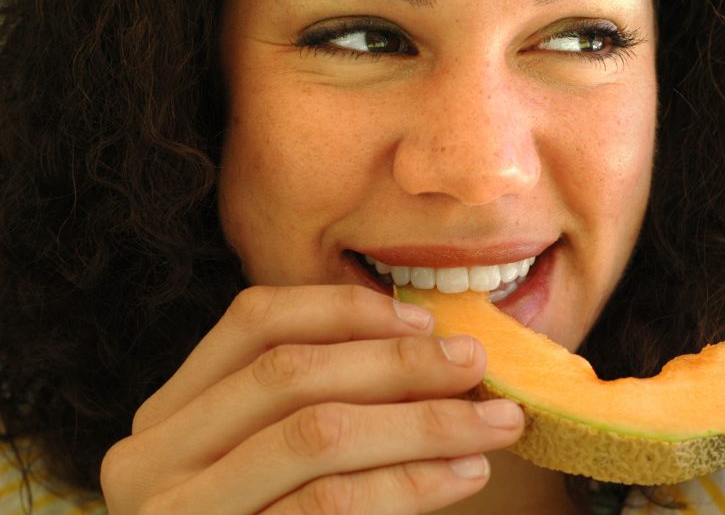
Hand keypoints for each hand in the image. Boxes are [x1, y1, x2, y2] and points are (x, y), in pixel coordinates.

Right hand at [100, 284, 523, 513]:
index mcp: (168, 413)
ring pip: (319, 434)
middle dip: (397, 363)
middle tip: (474, 364)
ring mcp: (181, 514)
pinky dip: (411, 482)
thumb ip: (316, 400)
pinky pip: (331, 504)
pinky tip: (464, 471)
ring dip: (422, 421)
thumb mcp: (263, 456)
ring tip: (494, 422)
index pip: (252, 321)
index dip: (344, 309)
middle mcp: (152, 459)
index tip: (424, 320)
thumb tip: (429, 345)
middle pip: (290, 373)